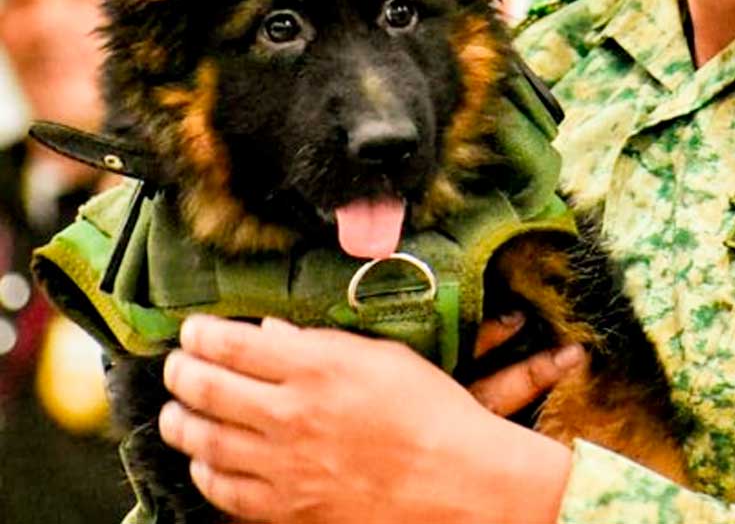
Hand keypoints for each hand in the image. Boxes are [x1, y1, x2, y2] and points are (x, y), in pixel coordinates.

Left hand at [159, 315, 575, 522]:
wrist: (458, 480)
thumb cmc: (431, 412)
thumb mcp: (384, 356)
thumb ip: (322, 342)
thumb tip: (272, 331)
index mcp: (316, 367)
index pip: (230, 343)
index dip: (201, 333)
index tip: (194, 329)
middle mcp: (290, 414)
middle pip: (205, 388)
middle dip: (180, 372)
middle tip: (177, 365)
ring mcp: (284, 466)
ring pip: (204, 441)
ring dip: (180, 421)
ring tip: (176, 411)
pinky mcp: (288, 508)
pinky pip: (224, 491)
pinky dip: (205, 472)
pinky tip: (204, 460)